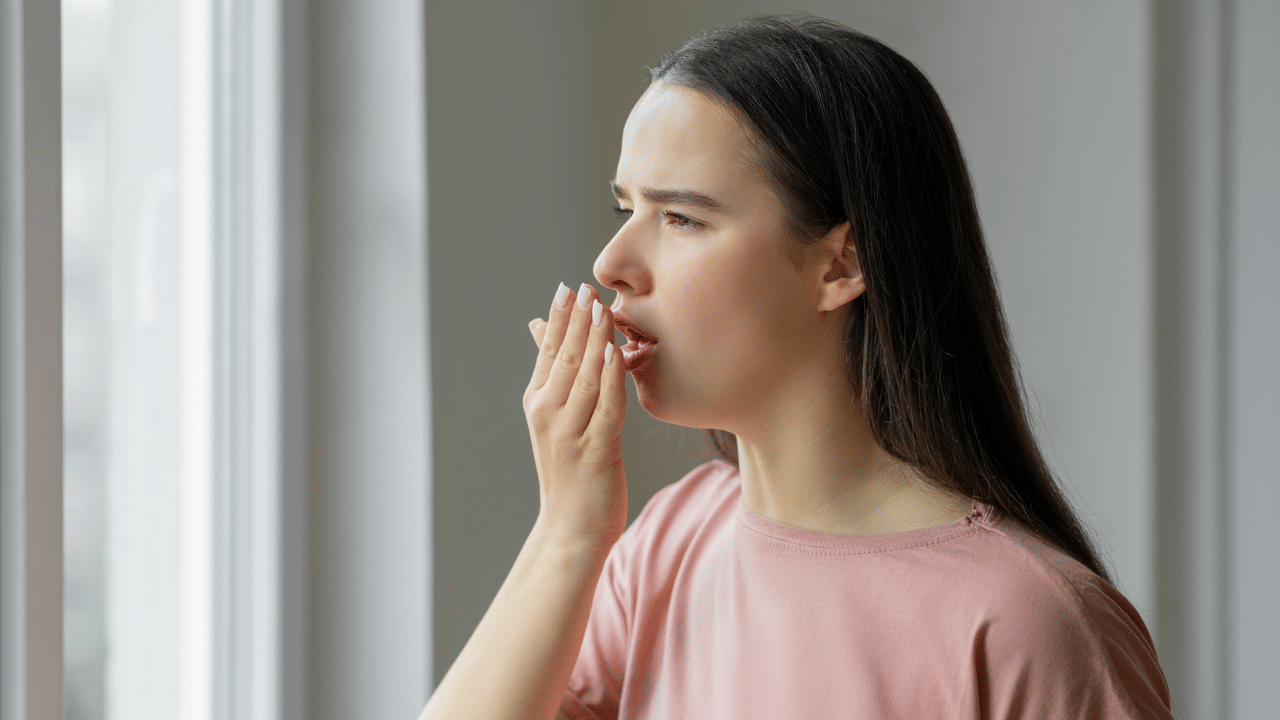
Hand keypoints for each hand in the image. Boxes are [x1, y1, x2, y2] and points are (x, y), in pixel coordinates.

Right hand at [523, 283, 627, 547]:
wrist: (571, 529)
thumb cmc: (569, 470)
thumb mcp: (554, 417)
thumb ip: (552, 372)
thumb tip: (538, 324)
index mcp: (538, 403)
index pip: (548, 351)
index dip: (560, 318)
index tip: (570, 287)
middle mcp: (548, 415)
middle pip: (564, 359)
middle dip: (577, 322)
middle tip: (589, 289)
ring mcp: (570, 434)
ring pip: (585, 378)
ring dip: (594, 343)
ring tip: (603, 311)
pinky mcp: (596, 452)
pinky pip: (606, 408)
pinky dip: (611, 380)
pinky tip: (618, 355)